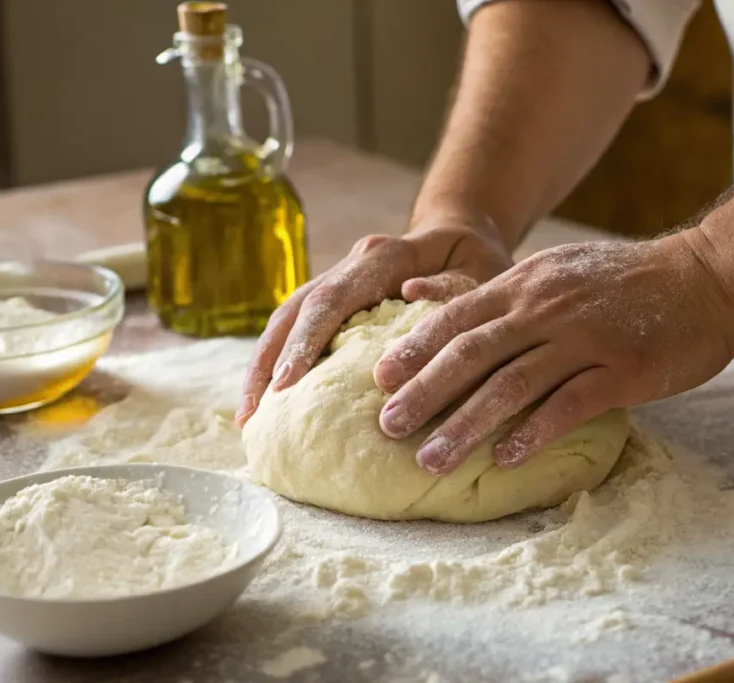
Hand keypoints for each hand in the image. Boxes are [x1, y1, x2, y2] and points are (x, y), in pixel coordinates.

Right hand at [235, 213, 512, 426]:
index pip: (332, 298)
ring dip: (263, 366)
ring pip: (286, 317)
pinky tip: (267, 401)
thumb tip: (413, 295)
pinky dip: (278, 362)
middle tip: (254, 415)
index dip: (307, 341)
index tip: (288, 384)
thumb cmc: (478, 262)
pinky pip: (295, 327)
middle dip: (270, 362)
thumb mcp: (485, 272)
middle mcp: (353, 263)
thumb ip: (455, 286)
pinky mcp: (333, 299)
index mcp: (384, 255)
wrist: (461, 236)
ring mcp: (338, 278)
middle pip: (296, 308)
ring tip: (249, 418)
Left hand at [373, 232, 733, 474]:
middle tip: (386, 426)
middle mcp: (546, 309)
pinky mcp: (622, 370)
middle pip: (472, 353)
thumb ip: (487, 289)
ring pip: (512, 386)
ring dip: (467, 425)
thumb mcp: (549, 268)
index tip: (377, 381)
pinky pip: (569, 405)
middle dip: (425, 392)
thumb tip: (415, 293)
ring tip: (431, 459)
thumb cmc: (620, 282)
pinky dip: (534, 432)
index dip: (414, 349)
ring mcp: (584, 339)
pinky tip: (506, 459)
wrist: (705, 277)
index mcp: (525, 285)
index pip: (455, 317)